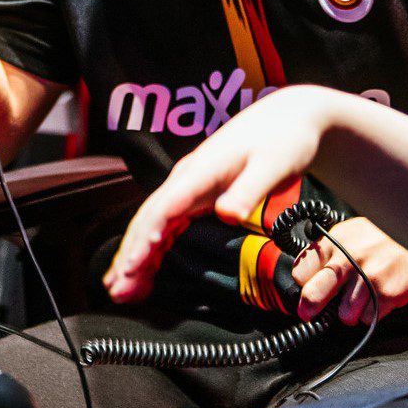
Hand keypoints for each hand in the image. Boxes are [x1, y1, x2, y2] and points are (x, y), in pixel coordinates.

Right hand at [103, 86, 329, 303]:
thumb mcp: (273, 165)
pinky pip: (168, 223)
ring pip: (154, 223)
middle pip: (149, 218)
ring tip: (120, 289)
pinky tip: (145, 269)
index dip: (145, 238)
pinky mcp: (197, 194)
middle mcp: (187, 178)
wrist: (290, 117)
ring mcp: (190, 186)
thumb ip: (248, 190)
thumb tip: (226, 214)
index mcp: (201, 171)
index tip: (132, 267)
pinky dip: (153, 247)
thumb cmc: (284, 138)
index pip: (164, 208)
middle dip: (131, 254)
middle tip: (117, 290)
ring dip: (136, 254)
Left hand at [288, 216, 407, 323]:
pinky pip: (368, 319)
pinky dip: (372, 315)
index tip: (307, 288)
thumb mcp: (353, 232)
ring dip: (351, 314)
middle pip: (313, 295)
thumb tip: (308, 274)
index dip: (303, 283)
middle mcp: (347, 260)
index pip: (301, 270)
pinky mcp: (387, 294)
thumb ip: (331, 250)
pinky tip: (379, 301)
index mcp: (335, 242)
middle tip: (309, 313)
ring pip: (344, 315)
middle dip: (309, 308)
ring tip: (361, 301)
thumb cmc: (388, 234)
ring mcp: (367, 278)